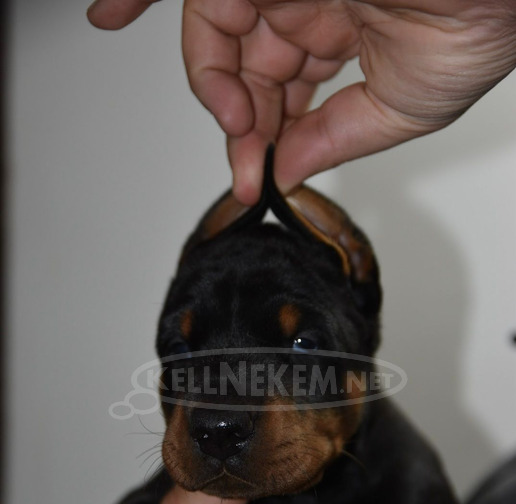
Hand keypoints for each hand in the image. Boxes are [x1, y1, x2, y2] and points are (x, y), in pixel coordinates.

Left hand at [87, 1, 515, 204]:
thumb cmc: (480, 22)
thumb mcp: (398, 109)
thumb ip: (333, 140)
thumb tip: (282, 173)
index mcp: (342, 31)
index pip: (278, 91)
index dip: (263, 137)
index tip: (255, 179)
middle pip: (243, 63)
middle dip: (238, 118)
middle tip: (246, 157)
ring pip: (217, 21)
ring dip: (209, 76)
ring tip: (228, 116)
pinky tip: (108, 14)